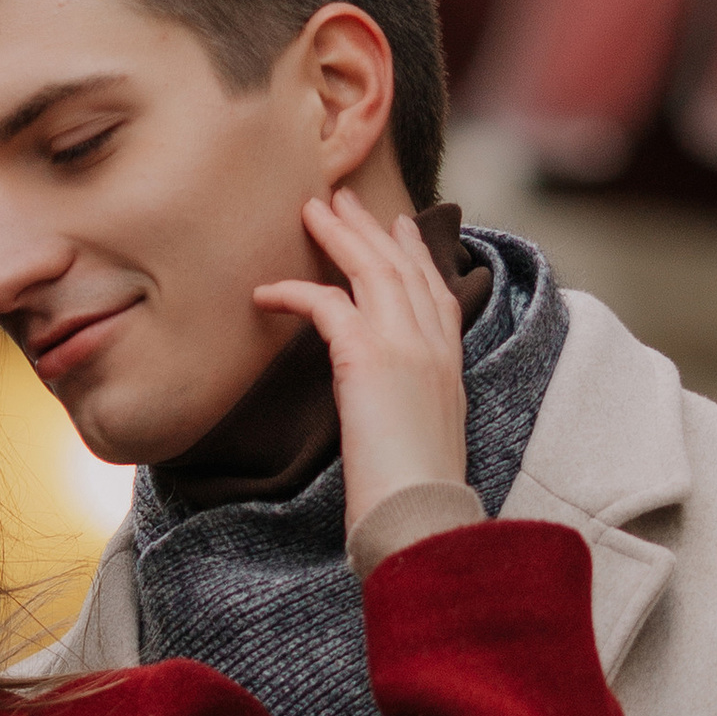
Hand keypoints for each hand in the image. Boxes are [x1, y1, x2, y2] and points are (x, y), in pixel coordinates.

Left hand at [253, 187, 465, 539]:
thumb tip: (382, 409)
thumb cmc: (415, 496)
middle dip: (372, 230)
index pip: (437, 293)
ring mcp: (407, 346)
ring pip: (373, 270)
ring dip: (340, 236)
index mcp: (451, 365)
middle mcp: (435, 346)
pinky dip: (294, 292)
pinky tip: (265, 292)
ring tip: (312, 209)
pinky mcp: (370, 357)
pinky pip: (327, 304)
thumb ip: (407, 408)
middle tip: (343, 200)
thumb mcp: (422, 440)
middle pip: (404, 268)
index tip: (398, 227)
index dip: (416, 256)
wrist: (421, 515)